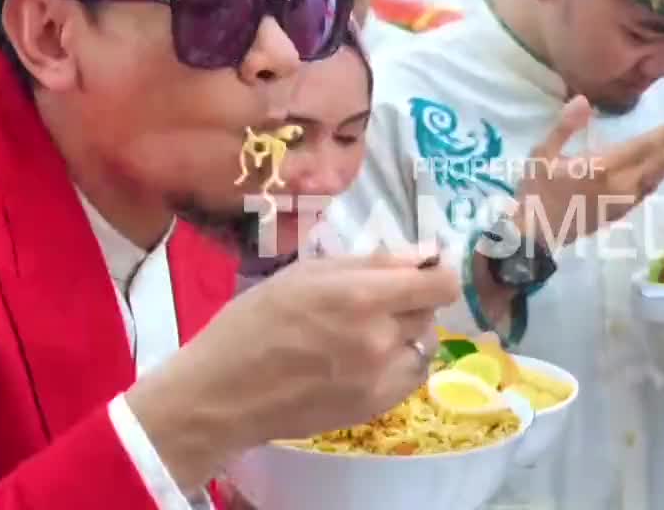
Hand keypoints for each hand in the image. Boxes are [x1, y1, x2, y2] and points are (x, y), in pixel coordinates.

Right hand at [127, 252, 459, 490]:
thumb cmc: (252, 322)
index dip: (432, 274)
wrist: (223, 393)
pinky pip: (410, 377)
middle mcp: (381, 338)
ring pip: (423, 346)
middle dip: (409, 302)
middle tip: (372, 302)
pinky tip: (364, 359)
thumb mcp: (302, 274)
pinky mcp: (375, 407)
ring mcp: (381, 378)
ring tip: (366, 333)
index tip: (414, 273)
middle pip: (429, 312)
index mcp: (361, 296)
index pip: (440, 284)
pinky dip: (398, 364)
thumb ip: (367, 263)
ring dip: (406, 334)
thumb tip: (422, 255)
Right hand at [510, 96, 663, 248]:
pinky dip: (662, 176)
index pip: (642, 147)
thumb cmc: (536, 190)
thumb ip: (564, 127)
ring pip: (657, 177)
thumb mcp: (541, 154)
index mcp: (601, 167)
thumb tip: (582, 100)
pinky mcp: (620, 212)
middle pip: (657, 162)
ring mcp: (622, 201)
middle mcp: (619, 184)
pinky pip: (648, 190)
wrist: (535, 234)